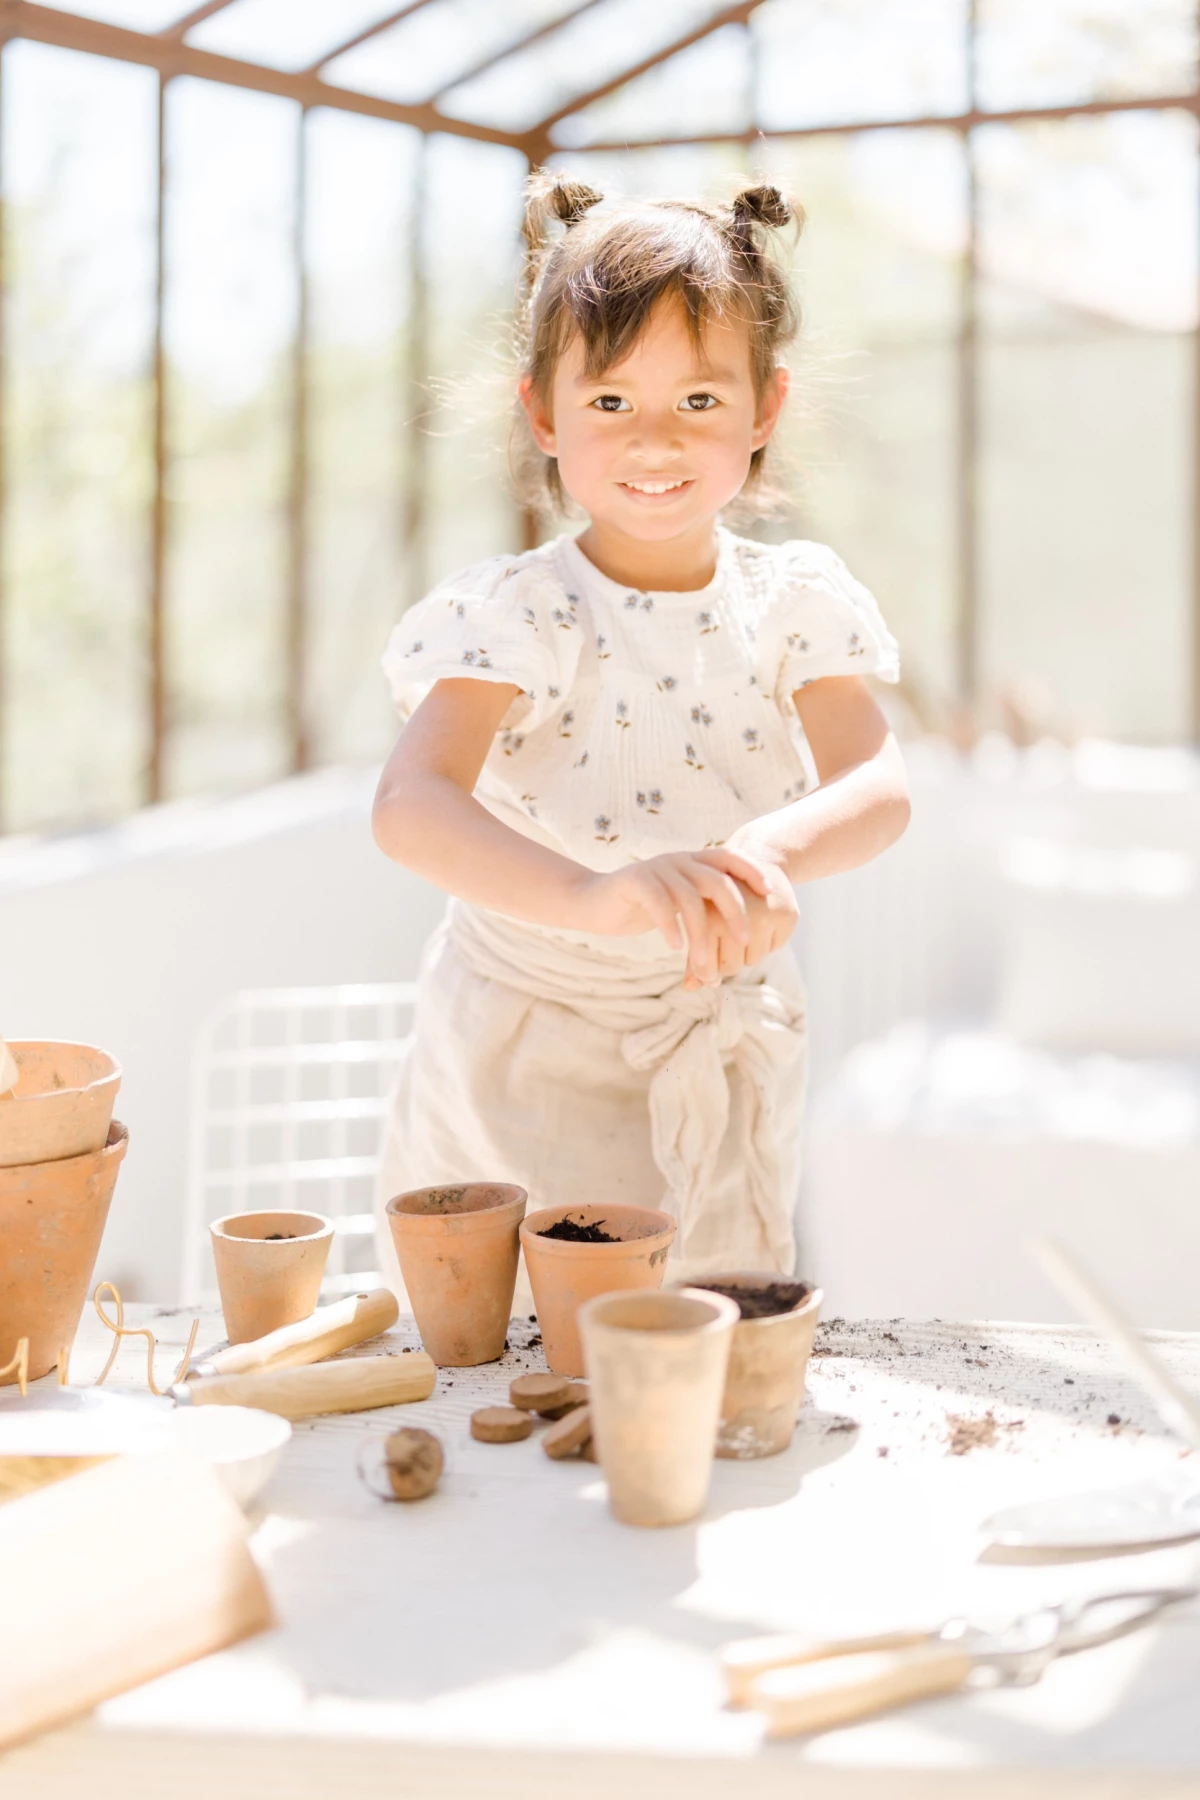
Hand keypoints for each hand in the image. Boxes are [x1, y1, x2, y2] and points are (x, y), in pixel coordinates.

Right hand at [570, 848, 773, 985]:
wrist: (592, 903)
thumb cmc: (639, 908)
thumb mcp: (677, 905)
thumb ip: (705, 907)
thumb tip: (744, 931)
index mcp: (691, 862)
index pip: (730, 857)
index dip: (753, 871)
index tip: (772, 893)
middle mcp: (677, 860)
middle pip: (716, 880)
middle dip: (735, 911)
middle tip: (744, 940)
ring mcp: (655, 869)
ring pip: (689, 899)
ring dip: (701, 935)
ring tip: (704, 964)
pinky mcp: (634, 881)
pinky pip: (659, 903)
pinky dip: (671, 927)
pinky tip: (676, 948)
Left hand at [681, 854, 798, 990]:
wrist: (756, 859)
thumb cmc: (720, 894)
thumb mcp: (700, 918)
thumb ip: (693, 955)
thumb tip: (689, 988)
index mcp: (709, 917)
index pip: (707, 967)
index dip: (706, 974)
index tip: (708, 973)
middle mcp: (738, 916)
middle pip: (731, 967)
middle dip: (727, 960)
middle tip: (727, 940)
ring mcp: (766, 916)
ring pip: (753, 960)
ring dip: (748, 951)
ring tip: (744, 926)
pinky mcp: (788, 916)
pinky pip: (774, 948)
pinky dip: (768, 941)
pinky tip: (763, 921)